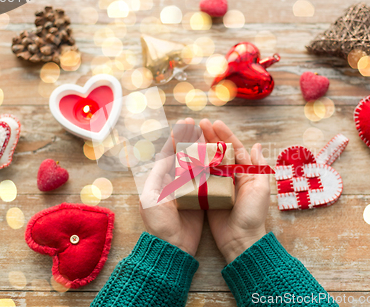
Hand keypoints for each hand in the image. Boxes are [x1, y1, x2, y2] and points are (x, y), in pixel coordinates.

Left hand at [139, 118, 203, 255]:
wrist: (172, 246)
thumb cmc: (158, 223)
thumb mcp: (151, 197)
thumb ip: (158, 175)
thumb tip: (166, 155)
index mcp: (160, 179)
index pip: (168, 153)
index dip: (177, 137)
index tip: (185, 124)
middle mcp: (174, 182)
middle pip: (183, 154)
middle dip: (190, 138)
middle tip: (199, 124)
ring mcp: (188, 189)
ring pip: (196, 163)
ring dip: (202, 148)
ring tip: (209, 134)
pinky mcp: (200, 198)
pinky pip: (206, 178)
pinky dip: (211, 166)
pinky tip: (218, 155)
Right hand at [199, 119, 270, 262]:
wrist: (240, 240)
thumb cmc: (252, 214)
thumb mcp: (260, 189)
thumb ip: (259, 167)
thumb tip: (258, 145)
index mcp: (245, 172)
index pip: (234, 148)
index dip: (224, 134)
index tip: (215, 122)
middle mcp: (230, 176)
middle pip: (218, 152)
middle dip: (209, 136)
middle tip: (199, 123)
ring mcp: (217, 185)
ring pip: (207, 161)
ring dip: (199, 147)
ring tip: (190, 133)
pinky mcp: (206, 195)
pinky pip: (198, 177)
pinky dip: (192, 166)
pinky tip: (183, 155)